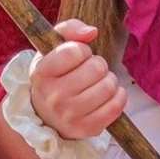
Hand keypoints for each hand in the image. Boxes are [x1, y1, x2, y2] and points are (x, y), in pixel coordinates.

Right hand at [30, 19, 124, 139]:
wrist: (46, 114)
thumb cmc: (55, 74)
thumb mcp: (53, 47)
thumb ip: (70, 29)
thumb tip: (92, 32)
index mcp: (41, 74)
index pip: (74, 51)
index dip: (82, 50)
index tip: (77, 56)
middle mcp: (53, 97)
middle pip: (96, 68)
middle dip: (98, 65)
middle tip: (89, 71)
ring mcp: (70, 116)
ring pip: (109, 86)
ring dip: (109, 80)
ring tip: (97, 82)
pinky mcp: (86, 129)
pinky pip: (116, 106)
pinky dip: (118, 96)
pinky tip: (108, 94)